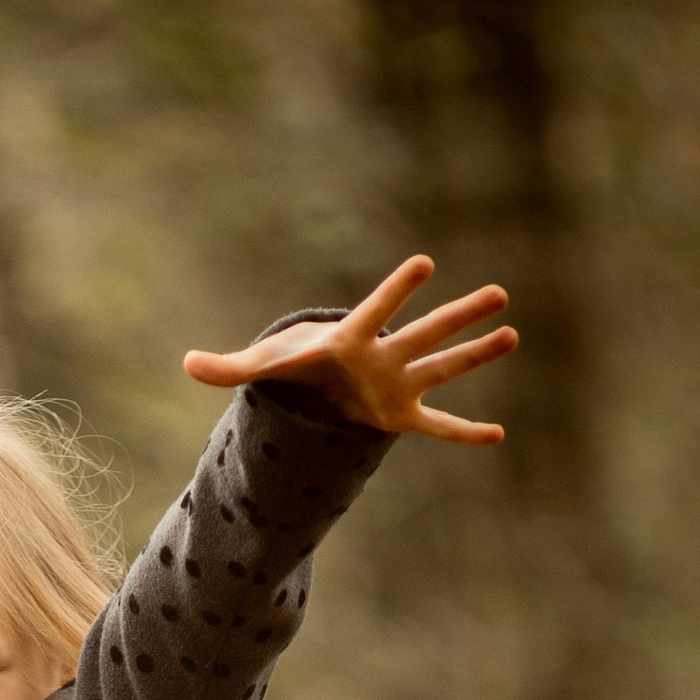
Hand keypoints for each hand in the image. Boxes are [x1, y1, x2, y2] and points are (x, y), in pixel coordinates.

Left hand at [184, 255, 516, 443]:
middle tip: (499, 293)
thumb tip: (187, 363)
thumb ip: (228, 366)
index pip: (377, 311)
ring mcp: (397, 386)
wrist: (312, 388)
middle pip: (425, 335)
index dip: (397, 291)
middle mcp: (383, 358)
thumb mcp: (261, 367)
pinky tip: (497, 435)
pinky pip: (437, 426)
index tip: (424, 264)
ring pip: (442, 369)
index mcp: (351, 340)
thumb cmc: (292, 366)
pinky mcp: (399, 417)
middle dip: (459, 317)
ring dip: (476, 355)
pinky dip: (464, 433)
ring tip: (512, 333)